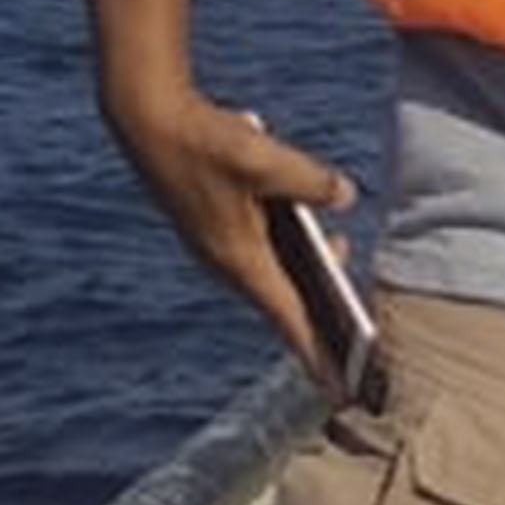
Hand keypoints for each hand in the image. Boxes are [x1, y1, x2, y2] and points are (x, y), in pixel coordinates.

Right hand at [104, 80, 362, 370]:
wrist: (147, 116)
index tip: (341, 389)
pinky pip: (259, 247)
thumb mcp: (265, 158)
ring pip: (272, 269)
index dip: (319, 355)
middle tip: (358, 328)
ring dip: (306, 267)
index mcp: (240, 260)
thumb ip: (312, 181)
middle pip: (285, 300)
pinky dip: (286, 245)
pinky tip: (309, 226)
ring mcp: (216, 246)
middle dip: (323, 310)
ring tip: (341, 253)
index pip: (290, 321)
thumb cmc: (202, 140)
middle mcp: (227, 263)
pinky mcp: (213, 226)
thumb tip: (345, 196)